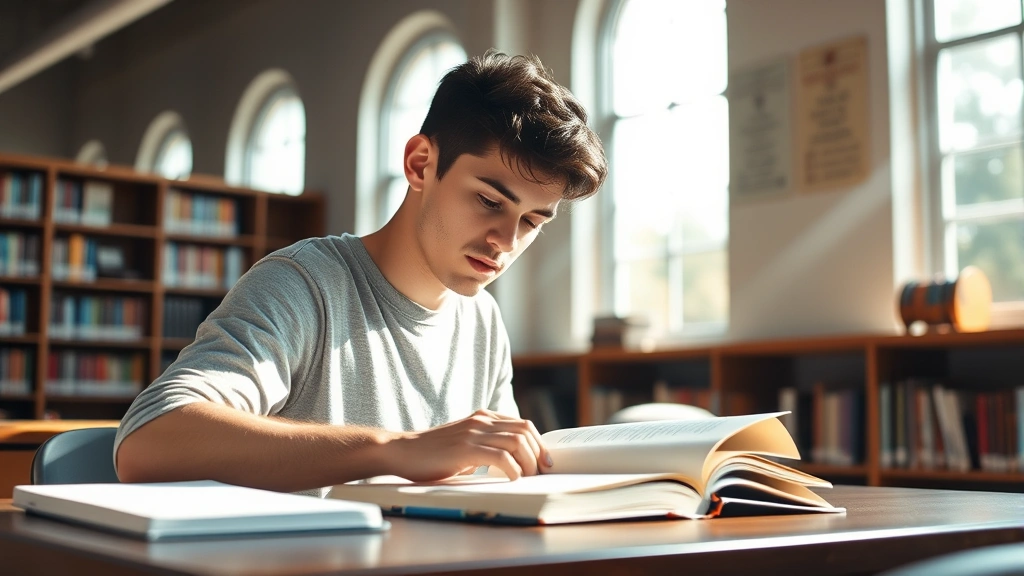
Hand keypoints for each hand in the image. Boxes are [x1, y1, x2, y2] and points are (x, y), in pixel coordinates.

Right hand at [385, 409, 552, 481]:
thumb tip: (510, 462)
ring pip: (517, 442)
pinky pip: (501, 457)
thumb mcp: (465, 444)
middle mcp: (481, 420)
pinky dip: (513, 470)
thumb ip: (485, 446)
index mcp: (483, 417)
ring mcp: (473, 432)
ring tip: (526, 477)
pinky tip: (512, 479)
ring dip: (528, 463)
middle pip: (526, 431)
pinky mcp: (465, 448)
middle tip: (540, 472)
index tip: (544, 462)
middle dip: (539, 453)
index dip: (539, 444)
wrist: (402, 451)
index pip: (523, 425)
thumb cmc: (432, 453)